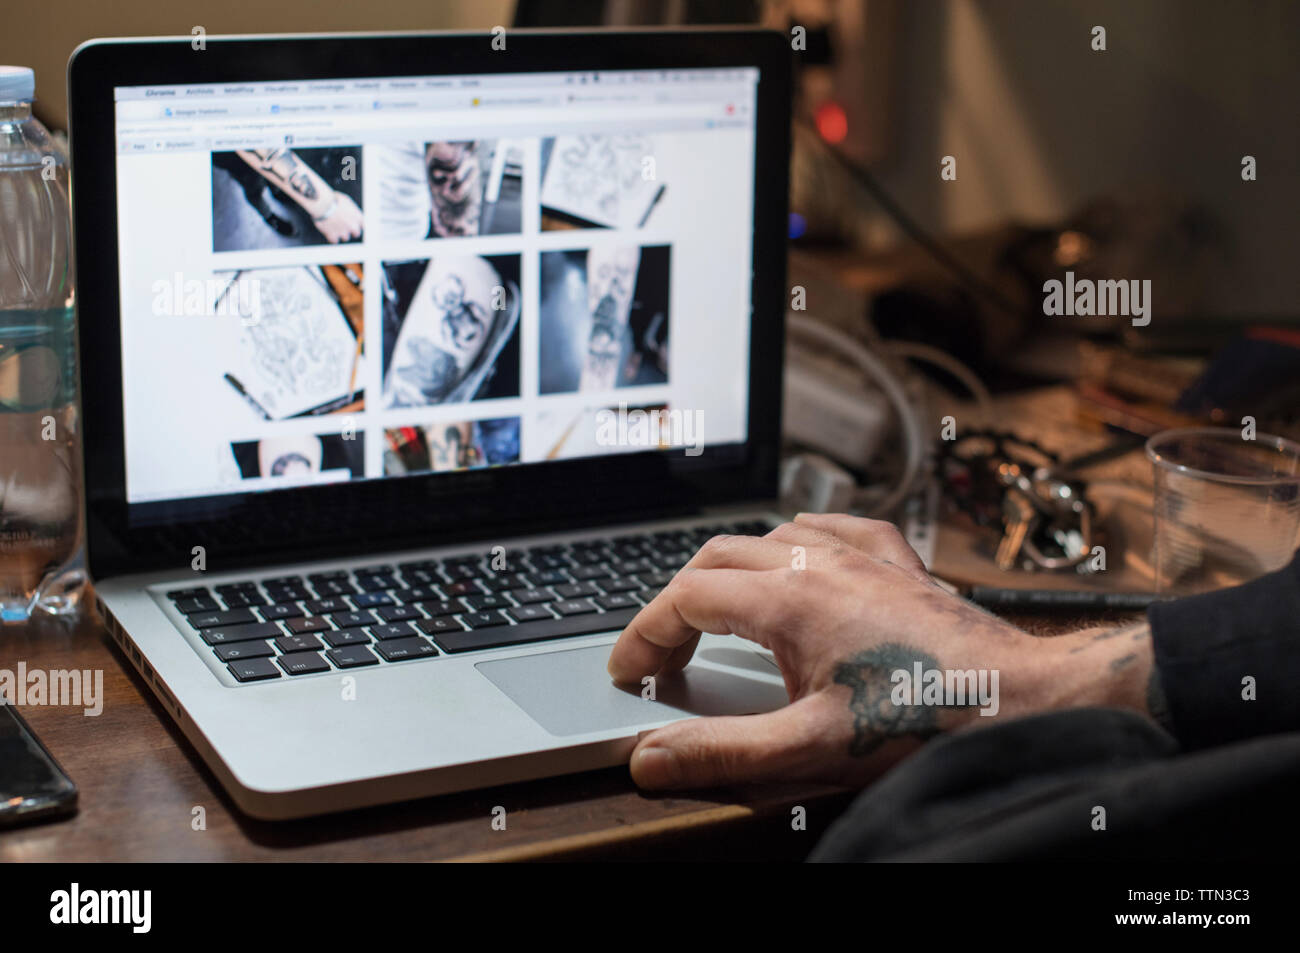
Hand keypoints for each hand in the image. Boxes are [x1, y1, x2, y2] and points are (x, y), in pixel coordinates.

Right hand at [313, 191, 363, 242]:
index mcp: (358, 217)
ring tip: (332, 225)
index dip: (357, 224)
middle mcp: (353, 226)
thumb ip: (350, 209)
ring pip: (345, 238)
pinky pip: (334, 241)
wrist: (322, 203)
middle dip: (350, 231)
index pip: (362, 225)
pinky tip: (327, 231)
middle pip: (356, 234)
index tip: (352, 222)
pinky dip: (331, 237)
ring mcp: (343, 232)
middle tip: (343, 226)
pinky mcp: (333, 236)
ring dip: (340, 233)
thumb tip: (349, 212)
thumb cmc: (332, 199)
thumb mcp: (346, 200)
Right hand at [607, 513, 1156, 789]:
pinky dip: (796, 540)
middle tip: (665, 659)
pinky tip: (800, 558)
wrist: (1027, 699)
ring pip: (768, 536)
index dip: (643, 636)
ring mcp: (862, 556)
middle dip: (677, 606)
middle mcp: (820, 562)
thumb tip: (650, 758)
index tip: (629, 675)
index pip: (684, 599)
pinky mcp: (898, 562)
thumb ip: (722, 754)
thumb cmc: (930, 721)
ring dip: (728, 572)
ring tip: (717, 619)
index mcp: (790, 599)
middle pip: (715, 559)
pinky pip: (832, 526)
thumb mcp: (811, 749)